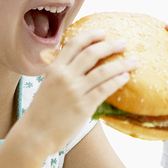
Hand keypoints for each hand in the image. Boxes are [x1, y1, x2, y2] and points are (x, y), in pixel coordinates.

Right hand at [20, 29, 135, 155]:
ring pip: (103, 71)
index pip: (74, 44)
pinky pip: (105, 89)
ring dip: (121, 64)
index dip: (90, 36)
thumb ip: (60, 73)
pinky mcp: (83, 106)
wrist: (34, 135)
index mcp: (54, 69)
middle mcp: (64, 77)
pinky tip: (125, 78)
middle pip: (92, 53)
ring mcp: (74, 91)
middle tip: (124, 43)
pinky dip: (117, 81)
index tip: (102, 32)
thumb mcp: (47, 85)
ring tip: (133, 61)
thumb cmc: (41, 112)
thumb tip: (77, 64)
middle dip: (110, 46)